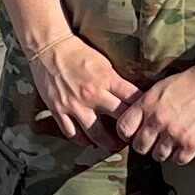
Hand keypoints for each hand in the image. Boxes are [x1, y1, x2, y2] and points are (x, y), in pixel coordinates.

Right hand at [23, 21, 134, 142]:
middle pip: (119, 120)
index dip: (142, 110)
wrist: (49, 47)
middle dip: (129, 131)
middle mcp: (93, 94)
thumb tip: (129, 95)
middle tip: (133, 137)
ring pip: (96, 134)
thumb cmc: (77, 52)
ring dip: (107, 143)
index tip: (145, 117)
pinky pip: (72, 133)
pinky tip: (87, 142)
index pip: (133, 99)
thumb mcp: (103, 63)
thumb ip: (114, 81)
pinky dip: (81, 140)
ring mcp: (75, 104)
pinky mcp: (58, 110)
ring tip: (113, 146)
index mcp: (107, 80)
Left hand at [115, 55, 194, 164]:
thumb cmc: (192, 80)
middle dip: (145, 145)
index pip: (123, 128)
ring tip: (171, 143)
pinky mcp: (193, 143)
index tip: (135, 133)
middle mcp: (157, 120)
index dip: (128, 133)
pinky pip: (178, 160)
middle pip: (139, 147)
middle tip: (154, 141)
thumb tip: (136, 119)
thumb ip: (147, 104)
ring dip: (164, 152)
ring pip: (158, 156)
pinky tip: (185, 146)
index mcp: (147, 104)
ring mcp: (174, 133)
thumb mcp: (162, 87)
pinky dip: (180, 156)